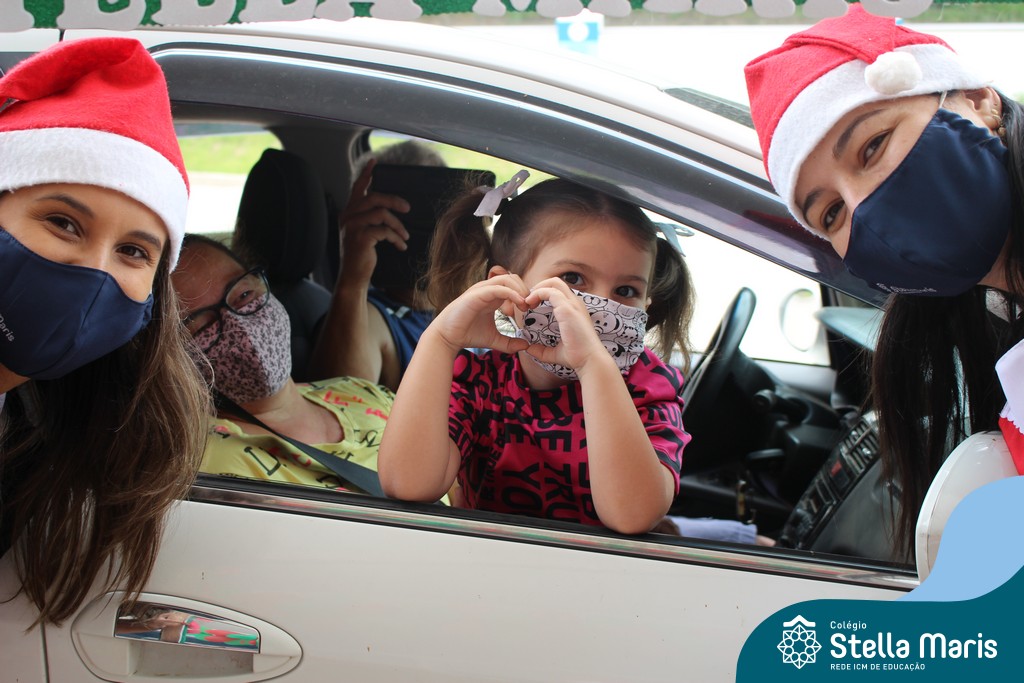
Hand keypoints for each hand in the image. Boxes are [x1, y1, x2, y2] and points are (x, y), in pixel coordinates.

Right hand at [338, 159, 410, 286]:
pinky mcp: (360, 238)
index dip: (366, 174)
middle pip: (374, 197)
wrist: (353, 277)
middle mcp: (348, 216)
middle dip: (394, 201)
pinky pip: (384, 230)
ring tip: (405, 236)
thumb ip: (370, 219)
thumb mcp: (364, 233)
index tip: (374, 161)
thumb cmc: (361, 256)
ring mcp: (352, 227)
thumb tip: (389, 209)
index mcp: (349, 213)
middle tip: (408, 208)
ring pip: (381, 213)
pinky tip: (400, 246)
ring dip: (398, 225)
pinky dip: (395, 237)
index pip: (356, 188)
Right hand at [429, 274, 531, 354]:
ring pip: (507, 279)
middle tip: (531, 306)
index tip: (531, 309)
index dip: (525, 294)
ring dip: (520, 290)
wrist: (448, 337)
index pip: (514, 285)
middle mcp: (488, 290)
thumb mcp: (494, 340)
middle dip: (525, 290)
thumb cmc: (468, 334)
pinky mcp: (477, 294)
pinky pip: (498, 288)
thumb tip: (526, 346)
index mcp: (493, 296)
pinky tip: (519, 305)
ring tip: (526, 305)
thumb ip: (510, 343)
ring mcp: (482, 290)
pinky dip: (512, 294)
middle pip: (513, 278)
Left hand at [523, 278, 607, 372]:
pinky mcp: (567, 309)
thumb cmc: (577, 357)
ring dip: (536, 289)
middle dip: (539, 286)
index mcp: (574, 309)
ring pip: (553, 282)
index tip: (531, 306)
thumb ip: (542, 350)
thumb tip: (529, 349)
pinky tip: (529, 304)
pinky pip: (550, 292)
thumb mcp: (556, 352)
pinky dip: (537, 294)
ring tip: (527, 302)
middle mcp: (575, 303)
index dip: (542, 293)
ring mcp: (572, 304)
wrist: (590, 361)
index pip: (558, 291)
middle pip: (555, 282)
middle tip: (527, 301)